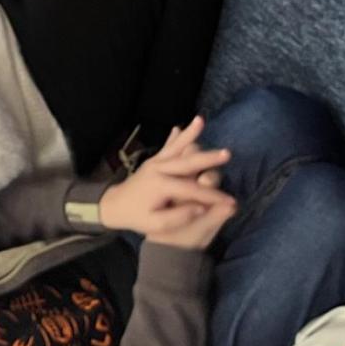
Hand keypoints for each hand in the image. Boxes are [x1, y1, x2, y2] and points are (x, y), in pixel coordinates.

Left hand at [98, 116, 234, 247]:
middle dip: (208, 158)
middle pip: (187, 161)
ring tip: (200, 120)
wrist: (113, 205)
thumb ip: (179, 217)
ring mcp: (154, 162)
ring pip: (176, 147)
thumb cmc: (136, 217)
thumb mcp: (156, 225)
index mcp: (161, 185)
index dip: (213, 196)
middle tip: (227, 153)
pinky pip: (166, 147)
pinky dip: (175, 137)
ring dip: (190, 135)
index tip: (232, 202)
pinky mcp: (153, 161)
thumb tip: (202, 208)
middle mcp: (158, 169)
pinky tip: (179, 127)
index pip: (192, 189)